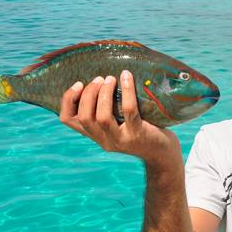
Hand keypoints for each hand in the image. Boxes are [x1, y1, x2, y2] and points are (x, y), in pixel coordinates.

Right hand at [59, 70, 179, 163]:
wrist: (163, 154)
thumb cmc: (141, 132)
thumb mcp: (119, 124)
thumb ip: (107, 111)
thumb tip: (99, 80)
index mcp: (96, 135)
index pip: (68, 120)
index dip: (68, 100)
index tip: (78, 84)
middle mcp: (105, 140)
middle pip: (84, 117)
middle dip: (89, 94)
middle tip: (100, 79)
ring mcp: (121, 140)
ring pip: (102, 117)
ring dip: (104, 94)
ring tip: (111, 79)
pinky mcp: (137, 135)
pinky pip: (128, 111)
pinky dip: (126, 91)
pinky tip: (127, 77)